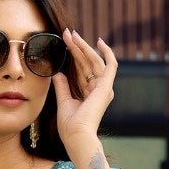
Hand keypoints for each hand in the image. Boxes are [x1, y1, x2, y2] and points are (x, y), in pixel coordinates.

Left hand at [53, 29, 116, 154]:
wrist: (76, 136)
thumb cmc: (70, 126)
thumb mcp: (63, 102)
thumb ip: (62, 86)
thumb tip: (57, 72)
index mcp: (90, 94)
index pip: (82, 69)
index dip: (73, 55)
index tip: (64, 42)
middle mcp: (99, 89)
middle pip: (87, 63)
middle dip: (77, 47)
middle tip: (67, 33)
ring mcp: (104, 88)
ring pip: (94, 61)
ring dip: (84, 47)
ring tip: (72, 35)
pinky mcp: (106, 86)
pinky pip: (111, 65)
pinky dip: (107, 52)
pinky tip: (99, 41)